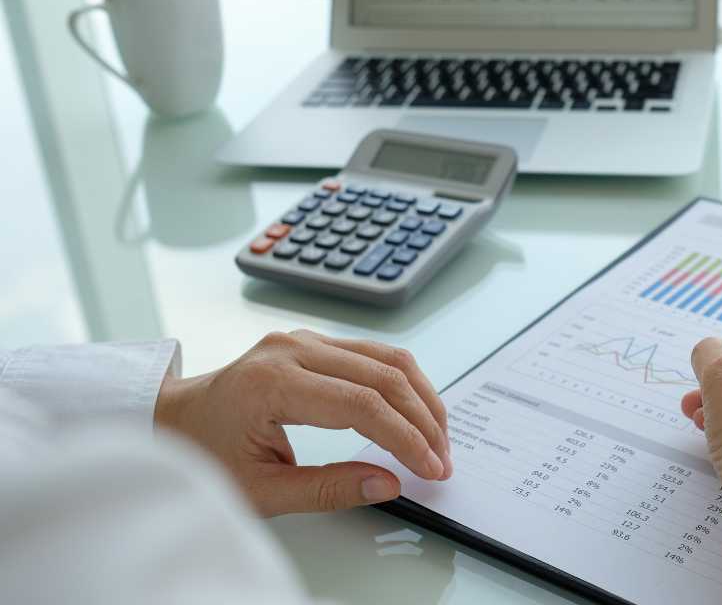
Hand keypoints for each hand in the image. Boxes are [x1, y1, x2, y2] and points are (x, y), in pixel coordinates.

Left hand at [154, 329, 450, 516]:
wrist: (170, 422)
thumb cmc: (203, 457)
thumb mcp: (261, 490)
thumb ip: (328, 489)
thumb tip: (389, 483)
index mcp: (272, 383)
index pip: (362, 405)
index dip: (405, 438)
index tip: (430, 469)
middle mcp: (291, 349)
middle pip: (383, 375)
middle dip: (423, 420)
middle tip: (442, 460)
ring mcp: (302, 339)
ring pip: (386, 357)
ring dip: (421, 398)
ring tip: (438, 439)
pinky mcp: (312, 342)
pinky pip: (372, 354)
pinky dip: (402, 384)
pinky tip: (415, 412)